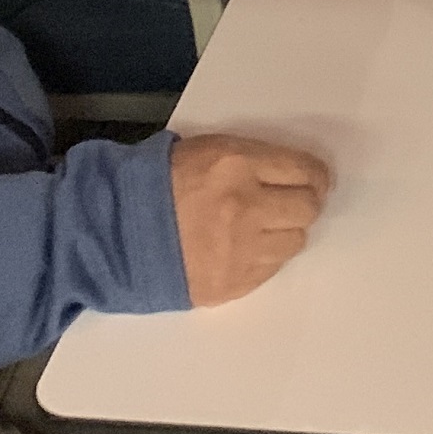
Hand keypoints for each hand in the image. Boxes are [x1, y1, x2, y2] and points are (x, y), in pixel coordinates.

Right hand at [169, 132, 331, 305]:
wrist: (114, 232)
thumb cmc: (157, 182)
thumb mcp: (205, 149)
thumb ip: (250, 159)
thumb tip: (291, 173)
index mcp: (238, 165)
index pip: (305, 171)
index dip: (318, 176)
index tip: (317, 180)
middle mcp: (246, 207)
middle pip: (307, 208)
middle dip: (306, 203)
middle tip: (295, 203)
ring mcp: (240, 250)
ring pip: (295, 242)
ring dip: (286, 232)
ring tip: (264, 227)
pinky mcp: (231, 283)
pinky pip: (271, 269)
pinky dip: (265, 257)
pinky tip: (245, 247)